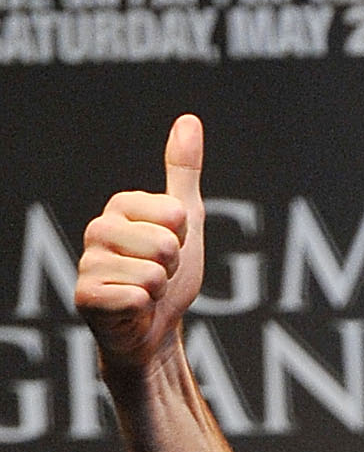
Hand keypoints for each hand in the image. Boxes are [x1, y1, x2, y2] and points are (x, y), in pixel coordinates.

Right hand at [76, 113, 205, 372]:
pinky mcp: (86, 297)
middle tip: (158, 277)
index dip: (183, 240)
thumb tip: (189, 120)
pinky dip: (143, 311)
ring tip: (145, 294)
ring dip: (157, 292)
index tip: (170, 251)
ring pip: (151, 274)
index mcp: (121, 206)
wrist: (154, 332)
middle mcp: (99, 229)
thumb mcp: (184, 219)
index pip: (175, 215)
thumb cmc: (167, 276)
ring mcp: (89, 263)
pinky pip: (135, 299)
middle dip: (171, 269)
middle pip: (164, 245)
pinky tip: (132, 311)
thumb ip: (183, 172)